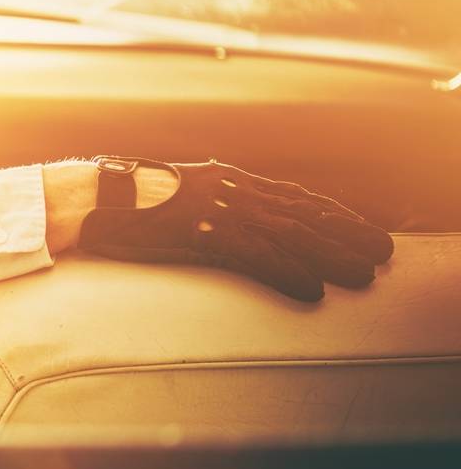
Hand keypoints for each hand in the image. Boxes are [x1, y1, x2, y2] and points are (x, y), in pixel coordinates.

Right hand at [77, 159, 393, 301]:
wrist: (88, 199)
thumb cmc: (122, 201)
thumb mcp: (173, 195)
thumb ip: (204, 203)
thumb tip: (219, 220)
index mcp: (223, 179)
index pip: (289, 195)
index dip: (328, 211)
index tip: (357, 225)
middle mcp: (228, 189)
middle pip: (300, 213)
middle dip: (345, 232)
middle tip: (380, 250)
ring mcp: (217, 210)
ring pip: (288, 234)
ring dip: (330, 255)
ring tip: (363, 273)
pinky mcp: (202, 233)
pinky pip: (255, 257)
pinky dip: (287, 273)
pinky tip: (311, 290)